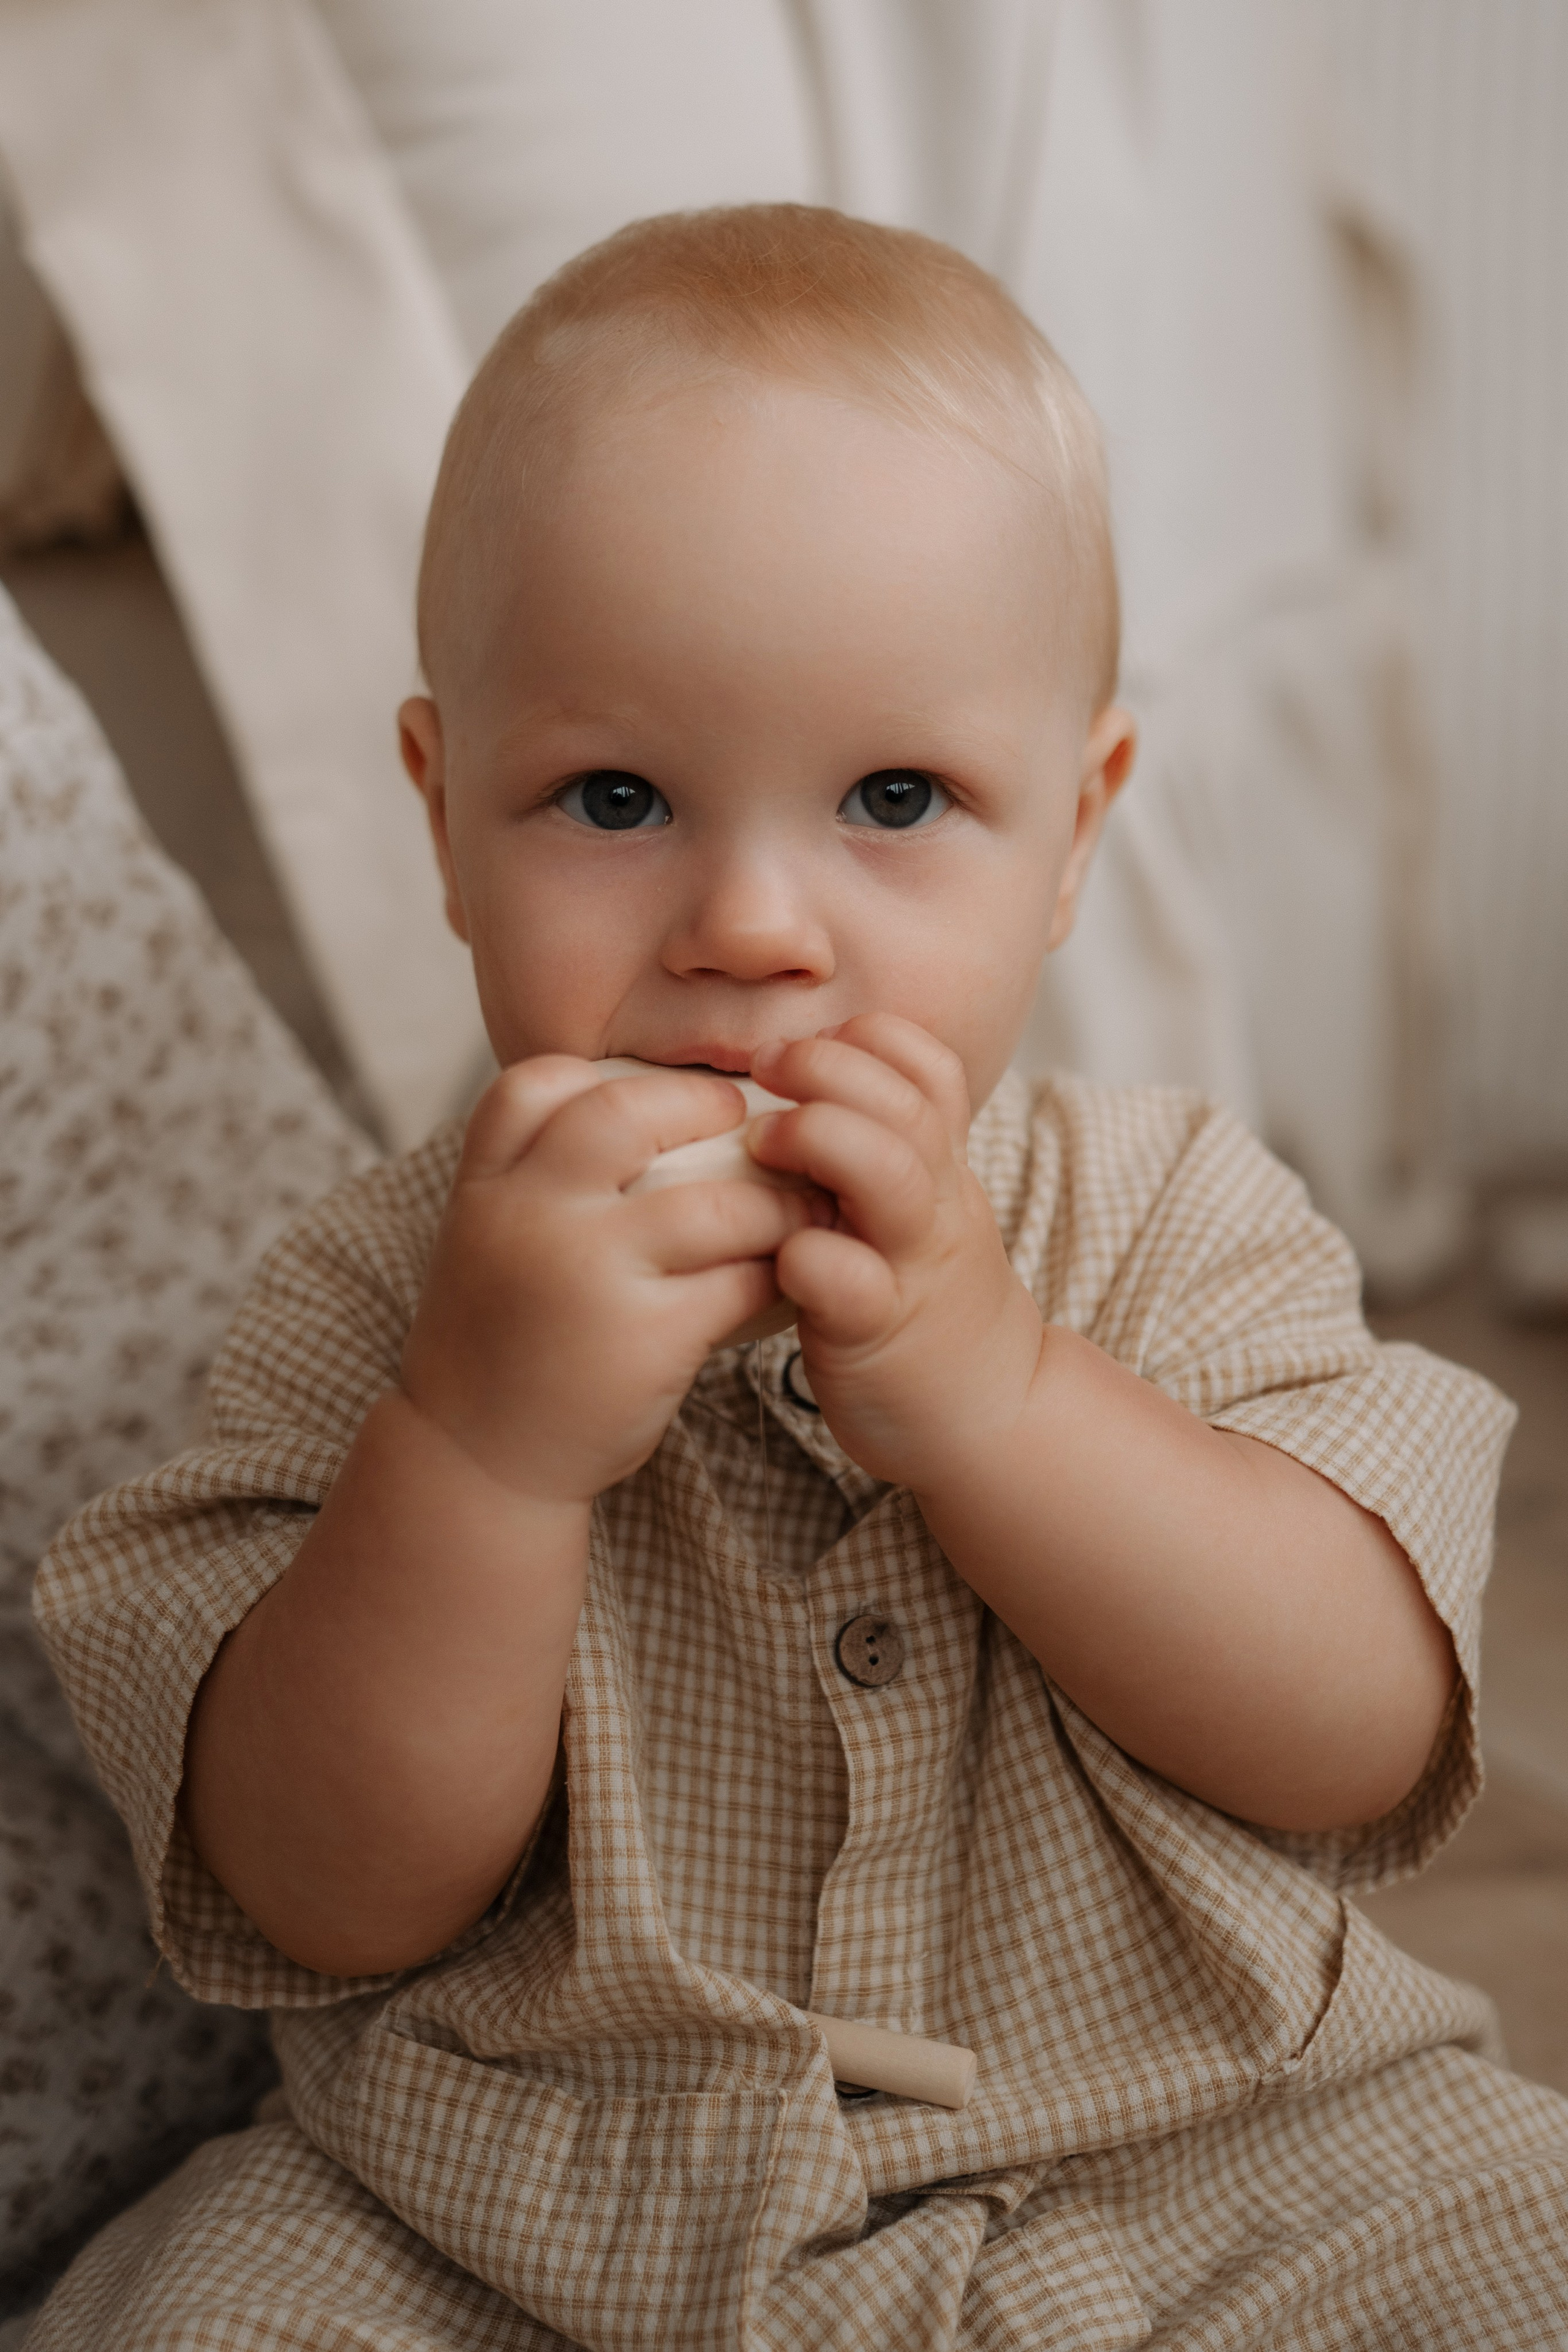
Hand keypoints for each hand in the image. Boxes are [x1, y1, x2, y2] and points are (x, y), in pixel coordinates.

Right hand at [401, 1058, 823, 1503]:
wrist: (474, 1459)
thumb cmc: (501, 1340)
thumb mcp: (487, 1237)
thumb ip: (538, 1175)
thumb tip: (651, 1109)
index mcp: (484, 1185)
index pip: (538, 1083)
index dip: (609, 1079)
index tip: (663, 1102)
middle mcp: (528, 1215)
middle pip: (632, 1112)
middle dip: (707, 1107)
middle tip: (754, 1131)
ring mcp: (588, 1272)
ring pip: (717, 1202)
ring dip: (777, 1205)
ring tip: (800, 1211)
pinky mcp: (647, 1337)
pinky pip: (744, 1280)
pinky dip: (779, 1272)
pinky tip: (789, 1275)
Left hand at [750, 1017, 1043, 1490]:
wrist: (989, 1413)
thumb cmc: (923, 1299)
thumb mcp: (920, 1207)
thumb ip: (878, 1147)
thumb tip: (792, 1080)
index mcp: (941, 1169)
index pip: (928, 1068)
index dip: (867, 1039)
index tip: (801, 1048)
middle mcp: (935, 1205)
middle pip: (906, 1103)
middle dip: (827, 1067)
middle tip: (764, 1071)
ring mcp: (910, 1267)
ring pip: (888, 1172)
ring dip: (818, 1137)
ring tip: (762, 1143)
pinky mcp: (877, 1333)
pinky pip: (848, 1278)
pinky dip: (807, 1254)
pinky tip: (777, 1251)